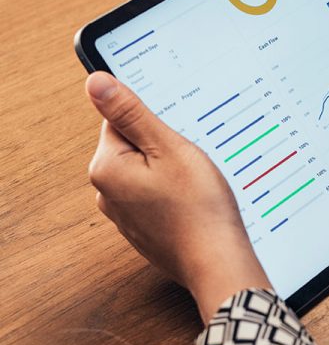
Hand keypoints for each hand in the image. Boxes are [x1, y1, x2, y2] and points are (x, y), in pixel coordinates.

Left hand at [85, 71, 270, 321]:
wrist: (217, 262)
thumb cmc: (198, 208)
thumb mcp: (168, 148)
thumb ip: (130, 114)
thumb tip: (95, 82)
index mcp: (106, 168)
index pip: (120, 121)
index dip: (154, 124)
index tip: (176, 138)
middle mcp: (107, 194)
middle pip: (133, 148)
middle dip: (163, 149)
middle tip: (189, 163)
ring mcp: (125, 216)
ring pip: (147, 174)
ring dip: (170, 173)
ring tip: (194, 186)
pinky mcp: (143, 230)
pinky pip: (155, 198)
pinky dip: (174, 197)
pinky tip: (193, 204)